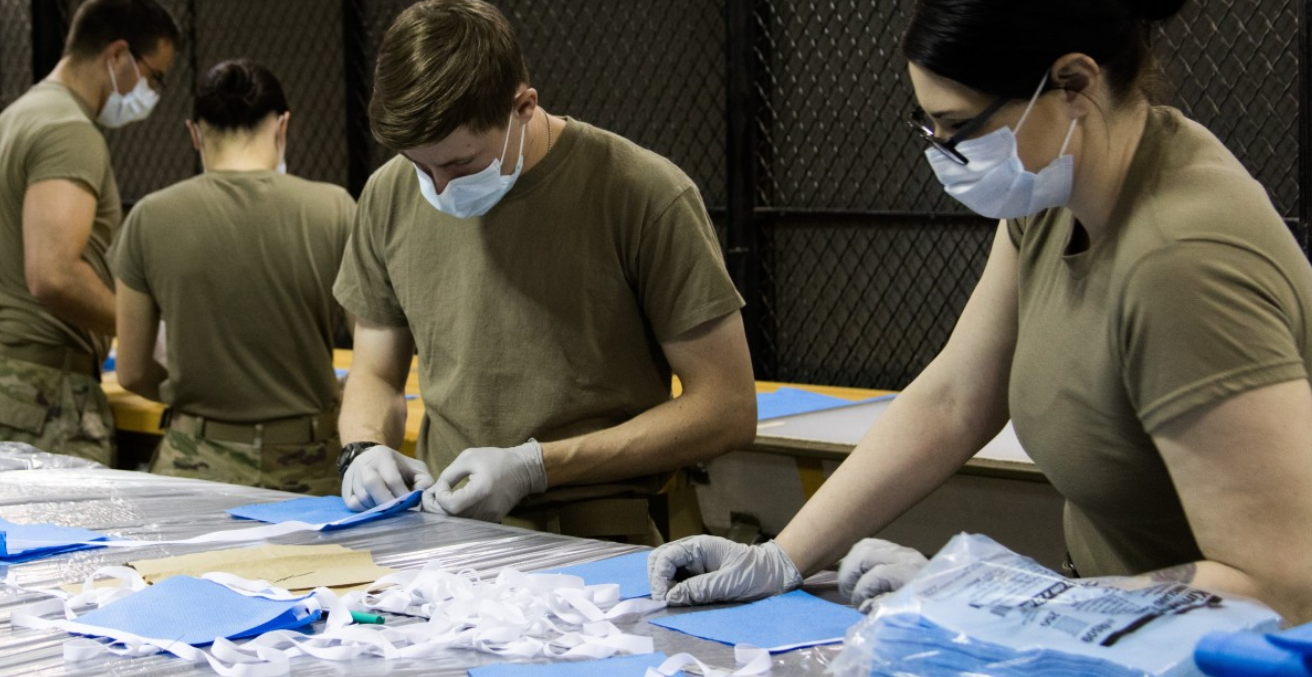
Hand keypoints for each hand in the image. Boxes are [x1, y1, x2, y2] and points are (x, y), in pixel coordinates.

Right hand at [341, 445, 433, 510]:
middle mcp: (364, 464)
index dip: (402, 494)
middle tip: (398, 512)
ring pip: (363, 497)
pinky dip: (366, 510)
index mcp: (382, 455)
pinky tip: (376, 508)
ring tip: (389, 510)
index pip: (392, 478)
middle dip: (387, 502)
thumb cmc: (398, 467)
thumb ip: (424, 481)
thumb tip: (420, 497)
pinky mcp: (345, 490)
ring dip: (378, 507)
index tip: (411, 505)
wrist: (371, 459)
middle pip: (372, 484)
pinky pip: (353, 504)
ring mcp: (351, 476)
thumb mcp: (415, 468)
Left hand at [425, 439, 546, 521]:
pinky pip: (467, 523)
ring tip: (440, 499)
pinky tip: (452, 504)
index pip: (451, 505)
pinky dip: (456, 516)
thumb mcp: (468, 458)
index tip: (441, 485)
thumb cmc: (496, 460)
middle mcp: (486, 509)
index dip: (439, 497)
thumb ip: (448, 474)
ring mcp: (489, 517)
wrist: (523, 470)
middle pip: (451, 519)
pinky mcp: (491, 520)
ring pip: (457, 524)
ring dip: (444, 513)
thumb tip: (436, 491)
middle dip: (436, 508)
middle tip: (430, 495)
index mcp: (481, 490)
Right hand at [648, 536, 801, 605]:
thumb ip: (700, 588)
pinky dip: (673, 591)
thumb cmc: (755, 573)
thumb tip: (671, 597)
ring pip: (665, 572)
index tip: (663, 599)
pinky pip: (677, 582)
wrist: (773, 575)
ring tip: (672, 603)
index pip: (666, 556)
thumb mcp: (729, 582)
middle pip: (660, 561)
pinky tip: (680, 601)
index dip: (659, 577)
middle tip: (664, 601)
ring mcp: (693, 564)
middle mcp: (692, 552)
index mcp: (699, 546)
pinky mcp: (697, 576)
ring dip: (664, 586)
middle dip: (657, 580)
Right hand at [837, 538, 927, 611]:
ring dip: (851, 565)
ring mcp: (903, 551)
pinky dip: (858, 560)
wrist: (948, 605)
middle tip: (847, 594)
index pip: (877, 574)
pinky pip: (871, 546)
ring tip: (850, 584)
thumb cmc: (929, 615)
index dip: (862, 592)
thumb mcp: (909, 617)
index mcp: (913, 575)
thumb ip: (886, 609)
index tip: (861, 607)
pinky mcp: (899, 551)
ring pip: (866, 546)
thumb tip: (866, 604)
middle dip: (850, 575)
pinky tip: (858, 575)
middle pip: (866, 553)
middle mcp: (908, 557)